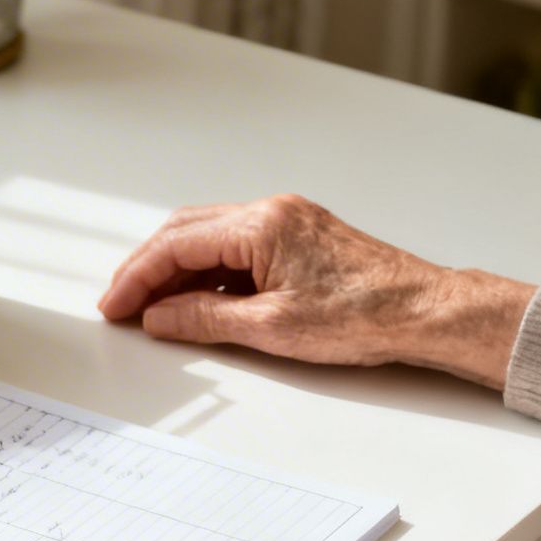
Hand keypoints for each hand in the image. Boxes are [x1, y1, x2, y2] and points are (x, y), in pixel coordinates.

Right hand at [98, 196, 535, 390]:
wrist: (425, 312)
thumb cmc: (365, 315)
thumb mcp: (271, 328)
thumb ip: (204, 319)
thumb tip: (159, 317)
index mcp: (261, 224)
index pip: (176, 244)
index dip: (136, 278)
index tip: (114, 306)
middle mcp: (272, 212)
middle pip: (186, 232)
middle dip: (147, 270)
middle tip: (121, 305)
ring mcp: (287, 223)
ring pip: (210, 239)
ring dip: (177, 272)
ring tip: (154, 311)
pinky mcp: (300, 240)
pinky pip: (238, 250)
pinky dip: (209, 274)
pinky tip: (200, 303)